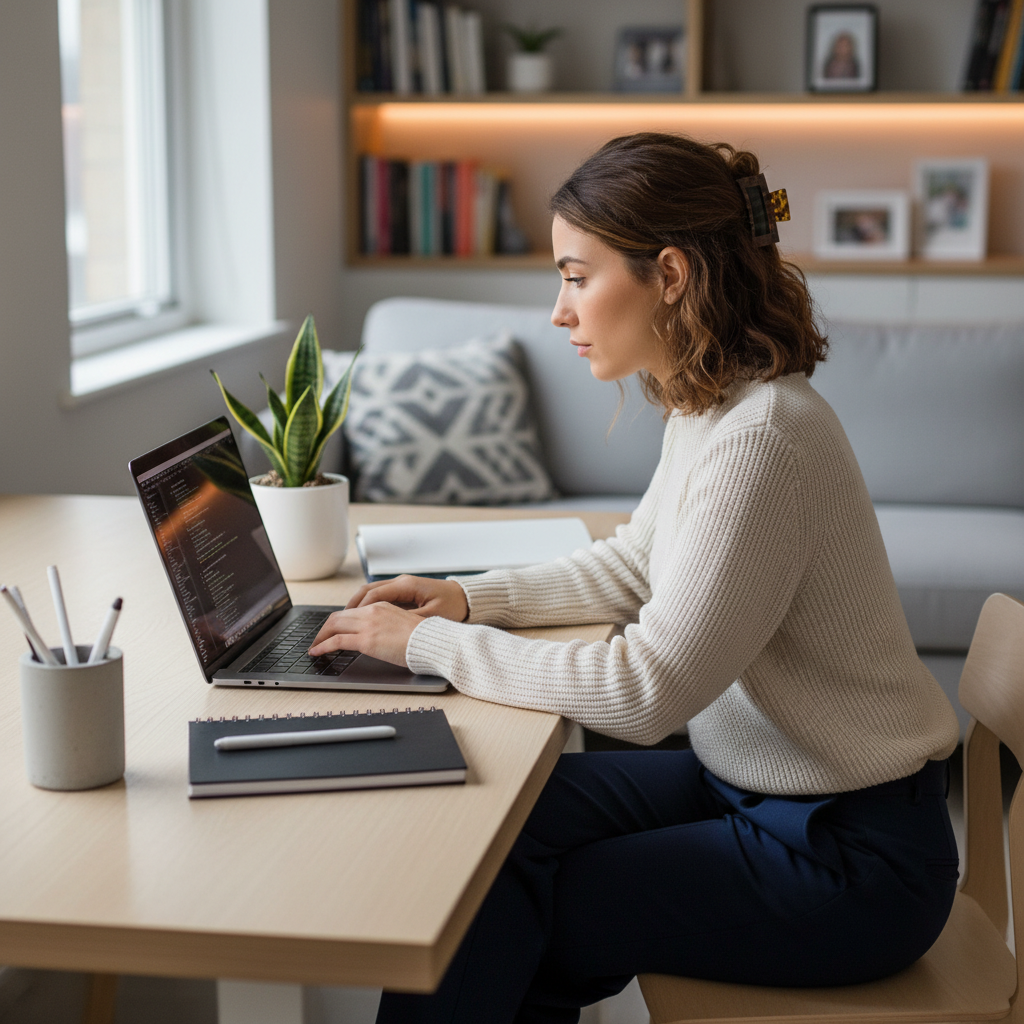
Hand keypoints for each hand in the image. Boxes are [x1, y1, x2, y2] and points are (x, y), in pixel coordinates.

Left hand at [308, 603, 422, 667]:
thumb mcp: (403, 625)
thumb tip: (379, 637)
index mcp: (382, 606)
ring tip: (315, 647)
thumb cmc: (424, 638)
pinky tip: (317, 652)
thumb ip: (387, 626)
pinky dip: (323, 646)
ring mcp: (368, 625)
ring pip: (333, 625)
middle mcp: (372, 611)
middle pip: (338, 616)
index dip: (338, 621)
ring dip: (320, 636)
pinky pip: (336, 641)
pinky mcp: (366, 640)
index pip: (352, 611)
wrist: (432, 642)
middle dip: (324, 628)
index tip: (332, 630)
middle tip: (318, 639)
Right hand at [345, 575, 468, 622]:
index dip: (355, 610)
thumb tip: (386, 629)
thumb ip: (407, 621)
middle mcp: (401, 583)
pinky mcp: (405, 592)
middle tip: (335, 624)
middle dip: (350, 608)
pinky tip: (363, 619)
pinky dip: (367, 606)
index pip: (372, 595)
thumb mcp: (430, 618)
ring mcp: (402, 586)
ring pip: (371, 593)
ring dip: (357, 606)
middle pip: (366, 592)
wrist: (468, 599)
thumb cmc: (453, 606)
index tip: (344, 622)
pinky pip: (380, 597)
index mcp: (406, 586)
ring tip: (344, 622)